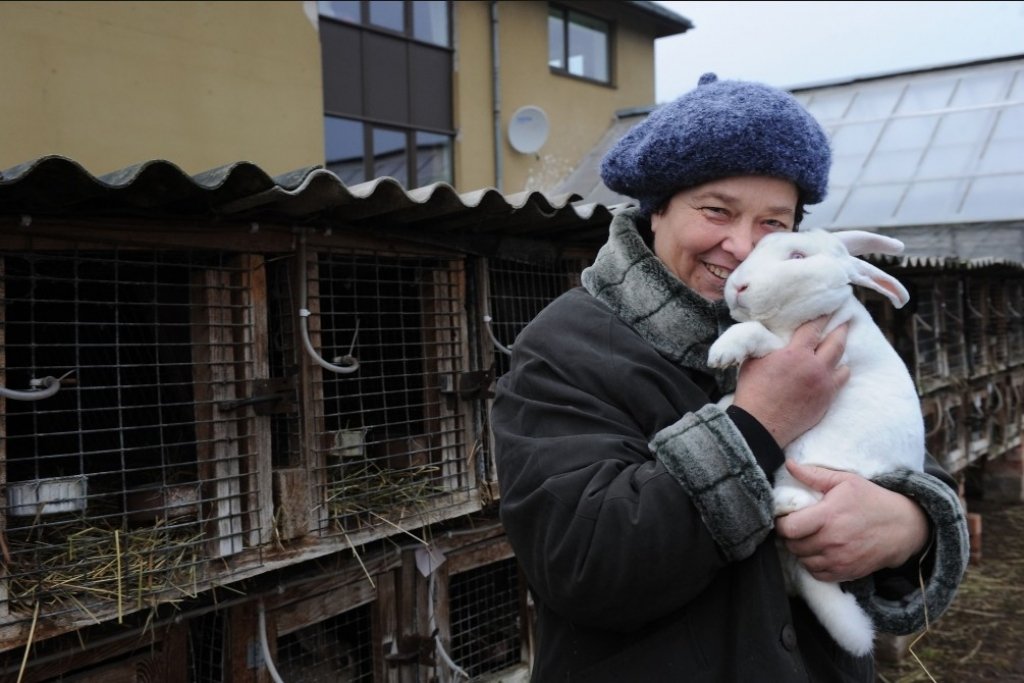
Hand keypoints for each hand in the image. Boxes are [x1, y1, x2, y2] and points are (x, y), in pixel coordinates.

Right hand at [731, 317, 849, 446]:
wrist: (760, 426)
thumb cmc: (753, 392)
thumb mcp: (753, 361)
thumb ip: (767, 346)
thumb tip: (770, 335)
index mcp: (795, 354)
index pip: (814, 328)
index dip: (822, 317)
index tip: (828, 309)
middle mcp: (814, 367)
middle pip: (836, 342)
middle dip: (841, 329)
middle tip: (846, 320)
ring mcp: (823, 384)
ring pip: (842, 362)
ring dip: (841, 352)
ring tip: (841, 346)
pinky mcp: (827, 400)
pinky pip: (841, 381)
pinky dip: (840, 372)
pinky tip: (839, 369)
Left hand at [774, 461, 929, 581]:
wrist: (904, 527)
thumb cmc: (872, 500)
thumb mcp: (845, 481)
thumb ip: (813, 475)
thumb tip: (788, 464)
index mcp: (828, 517)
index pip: (789, 529)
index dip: (781, 524)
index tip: (784, 518)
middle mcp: (832, 541)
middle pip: (793, 546)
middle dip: (790, 537)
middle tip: (796, 527)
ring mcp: (840, 560)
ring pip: (803, 561)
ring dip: (801, 551)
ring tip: (808, 538)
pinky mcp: (847, 573)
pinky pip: (817, 574)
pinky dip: (814, 565)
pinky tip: (819, 552)